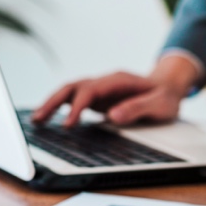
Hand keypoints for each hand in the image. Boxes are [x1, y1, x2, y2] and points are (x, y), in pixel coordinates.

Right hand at [31, 54, 200, 126]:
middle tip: (38, 119)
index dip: (77, 107)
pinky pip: (75, 100)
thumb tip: (113, 115)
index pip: (91, 91)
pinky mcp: (99, 98)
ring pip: (70, 92)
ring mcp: (101, 90)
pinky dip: (60, 108)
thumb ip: (137, 108)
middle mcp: (106, 82)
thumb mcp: (159, 105)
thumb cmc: (165, 96)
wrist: (169, 88)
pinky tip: (49, 119)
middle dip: (54, 102)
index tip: (68, 124)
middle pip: (74, 87)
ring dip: (52, 103)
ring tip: (36, 119)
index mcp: (118, 81)